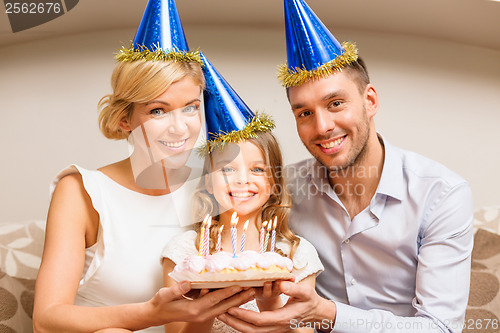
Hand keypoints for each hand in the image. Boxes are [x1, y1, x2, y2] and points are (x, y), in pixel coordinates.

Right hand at [148, 281, 255, 325]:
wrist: (156, 315)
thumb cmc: (161, 303)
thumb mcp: (165, 295)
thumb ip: (177, 289)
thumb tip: (188, 282)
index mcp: (194, 309)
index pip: (215, 299)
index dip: (228, 292)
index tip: (240, 285)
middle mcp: (201, 314)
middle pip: (225, 305)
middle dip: (240, 298)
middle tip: (253, 289)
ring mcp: (203, 316)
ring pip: (225, 308)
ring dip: (238, 301)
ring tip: (251, 293)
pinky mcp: (202, 314)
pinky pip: (220, 309)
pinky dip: (230, 304)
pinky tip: (238, 299)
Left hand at [217, 281, 335, 332]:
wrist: (316, 313)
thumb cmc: (310, 300)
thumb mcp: (305, 292)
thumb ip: (294, 288)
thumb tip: (281, 284)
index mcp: (282, 318)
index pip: (259, 320)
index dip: (244, 315)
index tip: (231, 307)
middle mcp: (276, 327)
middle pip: (251, 330)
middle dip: (234, 322)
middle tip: (218, 313)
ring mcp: (274, 329)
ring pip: (251, 331)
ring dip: (235, 324)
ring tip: (221, 314)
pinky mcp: (272, 328)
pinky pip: (254, 329)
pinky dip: (242, 324)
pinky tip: (233, 316)